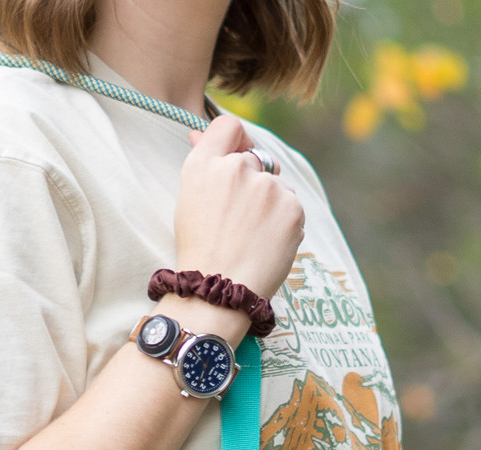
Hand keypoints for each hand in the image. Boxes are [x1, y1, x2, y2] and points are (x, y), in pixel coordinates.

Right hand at [175, 114, 305, 299]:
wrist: (219, 292)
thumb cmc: (199, 251)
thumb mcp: (189, 201)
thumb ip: (202, 164)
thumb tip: (200, 134)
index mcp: (204, 165)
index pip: (229, 126)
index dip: (235, 141)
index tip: (236, 157)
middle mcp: (236, 168)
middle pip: (254, 159)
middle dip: (251, 182)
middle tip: (238, 220)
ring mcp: (267, 186)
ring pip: (276, 184)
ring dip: (269, 203)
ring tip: (251, 237)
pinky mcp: (291, 205)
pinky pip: (291, 205)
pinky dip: (283, 222)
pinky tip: (266, 244)